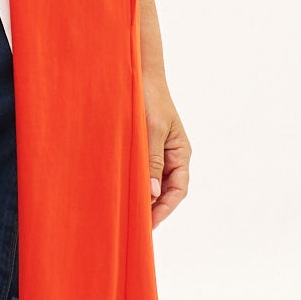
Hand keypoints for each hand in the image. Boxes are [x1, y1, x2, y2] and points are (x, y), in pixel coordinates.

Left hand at [142, 65, 189, 227]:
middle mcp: (171, 155)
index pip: (178, 190)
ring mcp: (156, 152)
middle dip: (153, 209)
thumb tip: (154, 193)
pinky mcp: (141, 147)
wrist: (136, 73)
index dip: (165, 209)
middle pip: (166, 191)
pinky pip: (139, 171)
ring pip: (152, 183)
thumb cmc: (149, 97)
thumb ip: (153, 161)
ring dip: (142, 197)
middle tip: (135, 226)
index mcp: (180, 152)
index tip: (149, 224)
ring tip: (126, 214)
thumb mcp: (153, 129)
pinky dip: (133, 183)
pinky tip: (119, 191)